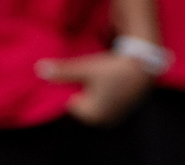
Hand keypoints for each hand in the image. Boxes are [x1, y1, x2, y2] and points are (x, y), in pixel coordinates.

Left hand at [36, 51, 151, 126]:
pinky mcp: (125, 110)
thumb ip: (63, 72)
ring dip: (95, 92)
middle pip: (84, 105)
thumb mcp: (86, 68)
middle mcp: (103, 120)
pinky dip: (107, 93)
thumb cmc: (112, 68)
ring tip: (104, 77)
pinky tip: (112, 80)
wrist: (144, 65)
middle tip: (93, 75)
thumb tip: (39, 69)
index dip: (73, 88)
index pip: (72, 104)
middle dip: (84, 91)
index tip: (82, 75)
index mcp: (91, 115)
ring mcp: (115, 116)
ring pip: (96, 103)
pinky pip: (108, 103)